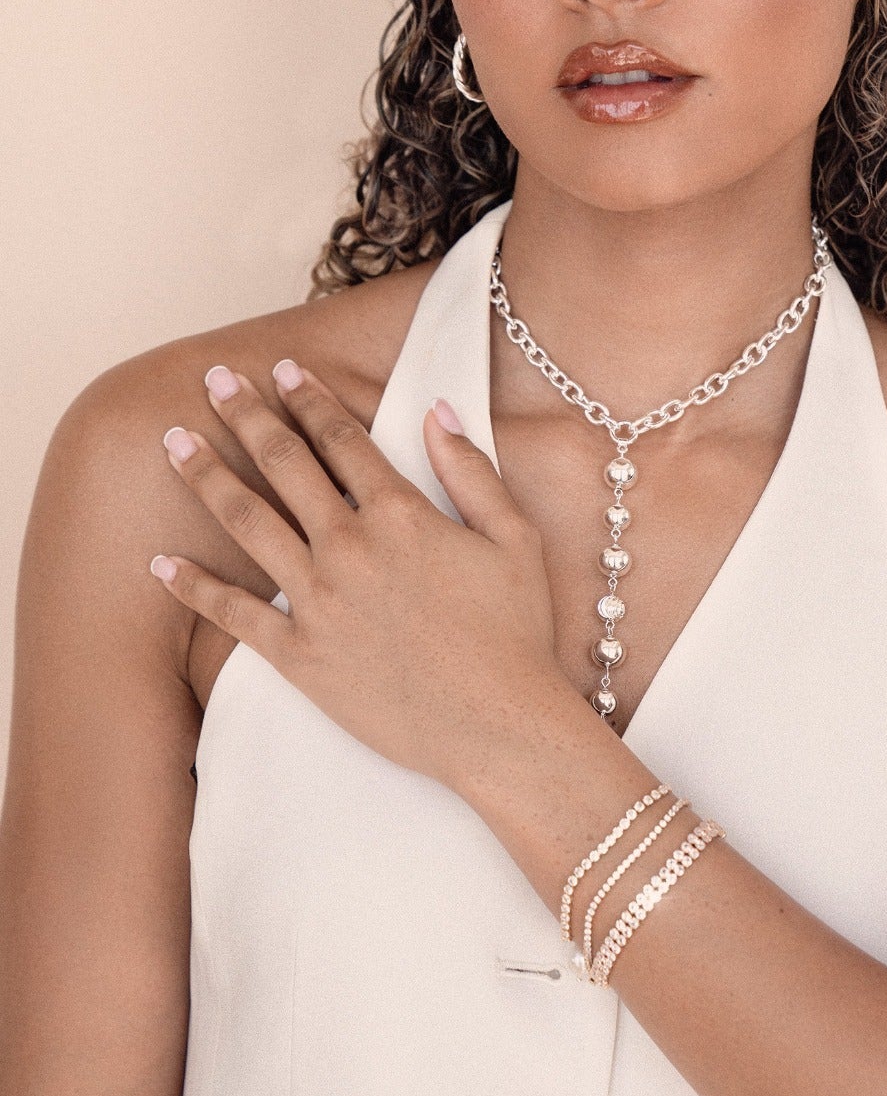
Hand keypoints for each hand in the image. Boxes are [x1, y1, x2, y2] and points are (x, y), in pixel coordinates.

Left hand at [151, 359, 574, 794]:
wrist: (498, 727)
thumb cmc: (516, 633)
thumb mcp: (515, 538)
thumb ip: (471, 470)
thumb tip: (437, 411)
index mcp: (401, 514)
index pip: (342, 438)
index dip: (310, 398)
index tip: (283, 368)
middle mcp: (348, 548)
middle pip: (284, 465)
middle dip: (246, 415)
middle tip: (214, 380)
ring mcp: (317, 602)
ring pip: (247, 522)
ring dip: (207, 476)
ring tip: (175, 441)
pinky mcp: (299, 657)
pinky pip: (233, 616)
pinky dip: (194, 588)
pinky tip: (160, 564)